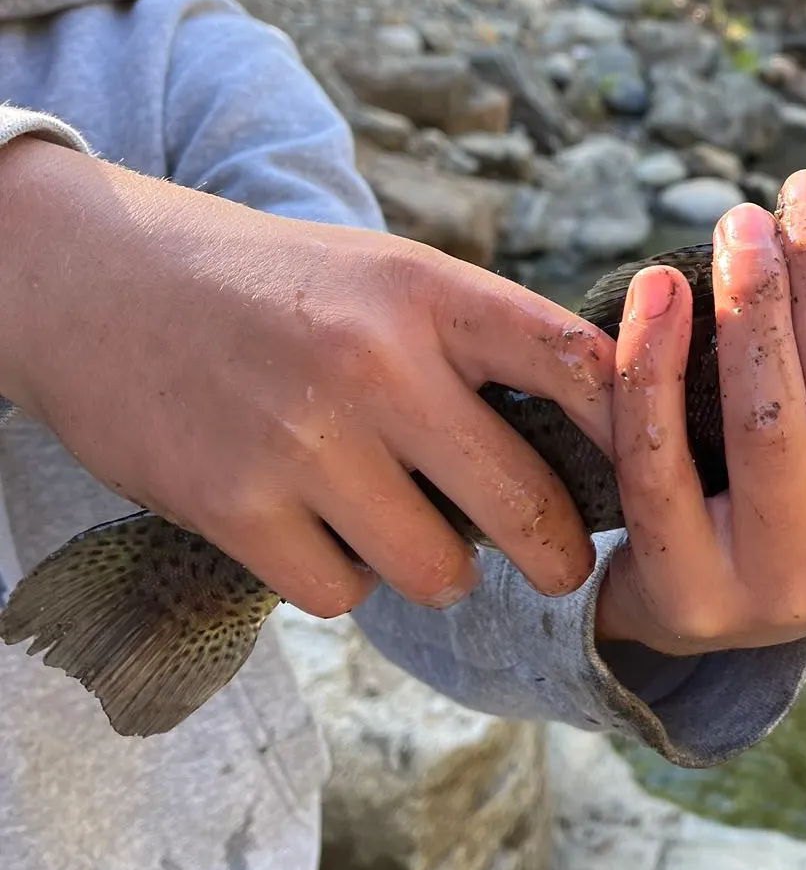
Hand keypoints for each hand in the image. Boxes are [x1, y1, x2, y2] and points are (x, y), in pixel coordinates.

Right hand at [0, 136, 615, 616]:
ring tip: (402, 526)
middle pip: (527, 505)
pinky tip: (316, 529)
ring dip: (435, 566)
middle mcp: (375, 363)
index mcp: (428, 291)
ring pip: (439, 571)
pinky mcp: (236, 506)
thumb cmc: (271, 288)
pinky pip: (343, 594)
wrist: (93, 280)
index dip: (632, 432)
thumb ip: (479, 340)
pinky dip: (340, 578)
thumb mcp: (383, 275)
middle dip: (554, 552)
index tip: (649, 474)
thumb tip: (598, 425)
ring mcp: (304, 439)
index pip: (576, 367)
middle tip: (556, 563)